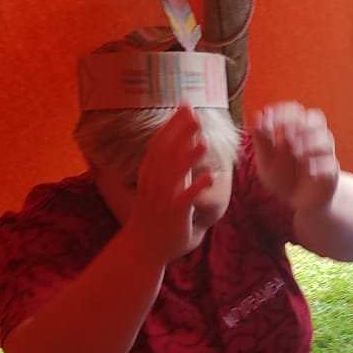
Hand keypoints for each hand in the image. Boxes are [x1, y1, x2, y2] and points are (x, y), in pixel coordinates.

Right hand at [120, 106, 216, 265]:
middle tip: (195, 113)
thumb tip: (180, 144)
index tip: (185, 105)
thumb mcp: (156, 185)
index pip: (160, 142)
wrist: (142, 248)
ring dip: (189, 157)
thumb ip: (167, 166)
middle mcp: (155, 183)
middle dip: (181, 132)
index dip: (172, 123)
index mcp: (151, 173)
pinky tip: (211, 177)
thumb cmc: (152, 215)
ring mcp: (163, 198)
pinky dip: (197, 188)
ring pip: (176, 174)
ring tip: (204, 142)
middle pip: (167, 152)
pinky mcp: (174, 215)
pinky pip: (187, 200)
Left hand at [252, 102, 339, 212]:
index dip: (285, 112)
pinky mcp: (331, 174)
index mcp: (297, 133)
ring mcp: (324, 156)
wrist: (301, 203)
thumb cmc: (284, 178)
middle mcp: (313, 140)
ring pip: (326, 139)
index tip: (272, 121)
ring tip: (297, 154)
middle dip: (301, 124)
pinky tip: (309, 172)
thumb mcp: (266, 161)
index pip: (296, 111)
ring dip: (310, 143)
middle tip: (287, 136)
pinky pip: (330, 164)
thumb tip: (258, 115)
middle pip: (316, 118)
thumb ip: (262, 140)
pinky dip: (319, 166)